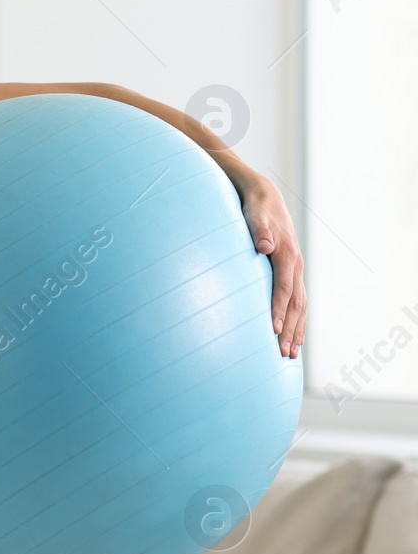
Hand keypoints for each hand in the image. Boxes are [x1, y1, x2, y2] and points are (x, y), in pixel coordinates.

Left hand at [239, 175, 303, 358]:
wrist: (266, 199)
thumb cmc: (255, 210)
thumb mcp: (254, 217)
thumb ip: (259, 232)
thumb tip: (265, 245)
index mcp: (287, 256)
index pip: (283, 289)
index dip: (278, 311)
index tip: (273, 331)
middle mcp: (295, 266)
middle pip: (295, 304)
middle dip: (290, 330)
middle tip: (284, 354)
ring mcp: (296, 270)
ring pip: (300, 306)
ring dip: (297, 331)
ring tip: (292, 354)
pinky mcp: (291, 273)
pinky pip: (297, 301)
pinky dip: (297, 320)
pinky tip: (292, 336)